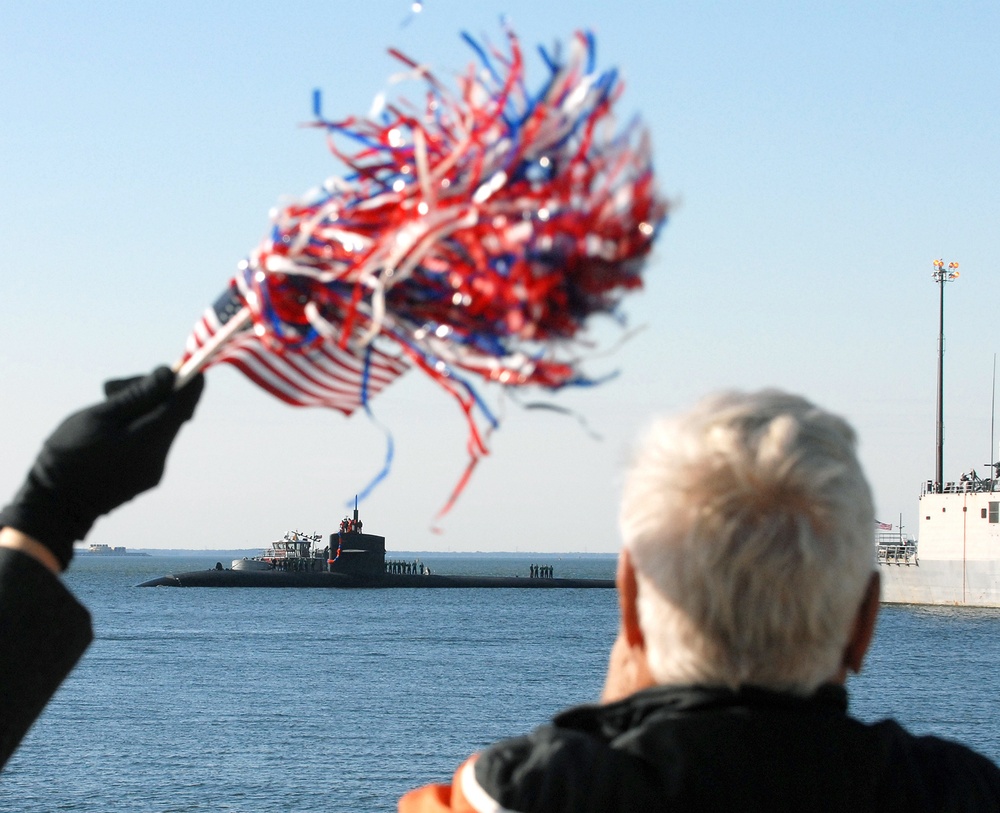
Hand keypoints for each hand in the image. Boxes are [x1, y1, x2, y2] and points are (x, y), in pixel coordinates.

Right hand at [0, 367, 203, 568]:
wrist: (55, 506)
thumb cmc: (69, 456)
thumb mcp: (99, 417)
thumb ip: (137, 396)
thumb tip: (169, 375)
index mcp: (150, 440)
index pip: (183, 404)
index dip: (187, 382)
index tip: (183, 365)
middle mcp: (160, 457)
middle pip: (172, 413)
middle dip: (151, 393)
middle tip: (112, 387)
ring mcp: (154, 470)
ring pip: (161, 427)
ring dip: (141, 410)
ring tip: (104, 406)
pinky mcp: (146, 477)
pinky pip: (151, 443)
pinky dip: (138, 429)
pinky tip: (109, 430)